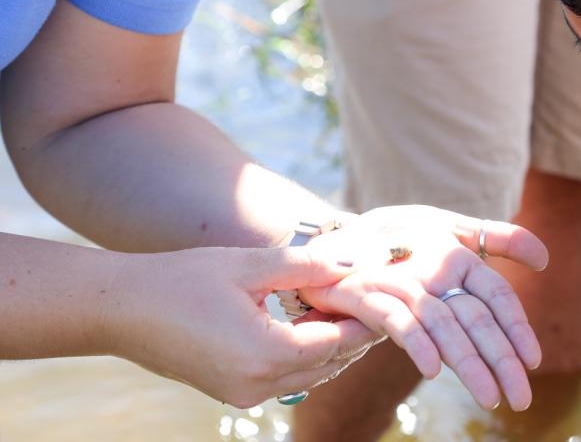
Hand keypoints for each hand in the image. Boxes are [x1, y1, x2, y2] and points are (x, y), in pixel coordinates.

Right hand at [108, 245, 381, 407]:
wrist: (120, 309)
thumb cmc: (183, 279)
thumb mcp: (250, 265)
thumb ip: (307, 266)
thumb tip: (356, 262)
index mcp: (267, 355)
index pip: (338, 341)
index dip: (366, 318)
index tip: (385, 293)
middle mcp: (258, 385)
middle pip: (330, 363)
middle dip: (354, 333)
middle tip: (371, 297)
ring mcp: (243, 395)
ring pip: (311, 375)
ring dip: (331, 344)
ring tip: (342, 304)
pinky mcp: (231, 393)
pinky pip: (286, 379)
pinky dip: (305, 354)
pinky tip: (308, 320)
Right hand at [300, 206, 549, 410]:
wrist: (336, 239)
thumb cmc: (402, 236)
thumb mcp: (450, 229)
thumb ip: (498, 238)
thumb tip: (545, 258)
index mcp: (458, 254)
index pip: (497, 295)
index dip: (517, 328)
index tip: (533, 362)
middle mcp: (434, 267)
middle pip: (477, 317)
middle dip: (502, 359)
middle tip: (521, 398)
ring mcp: (402, 282)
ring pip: (444, 325)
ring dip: (468, 364)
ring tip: (490, 397)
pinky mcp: (368, 295)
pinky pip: (398, 321)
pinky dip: (418, 343)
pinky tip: (435, 371)